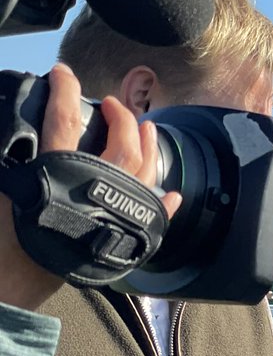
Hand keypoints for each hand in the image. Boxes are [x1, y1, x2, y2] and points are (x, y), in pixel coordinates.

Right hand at [0, 63, 180, 310]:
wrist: (22, 282)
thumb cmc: (7, 237)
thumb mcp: (5, 189)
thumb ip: (13, 162)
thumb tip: (12, 139)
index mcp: (61, 168)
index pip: (64, 118)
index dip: (64, 91)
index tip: (63, 73)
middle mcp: (98, 184)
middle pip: (120, 142)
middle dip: (120, 117)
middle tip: (113, 105)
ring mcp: (120, 207)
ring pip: (146, 169)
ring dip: (148, 145)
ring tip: (149, 127)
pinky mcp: (130, 233)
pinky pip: (157, 212)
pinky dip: (165, 200)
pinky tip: (173, 193)